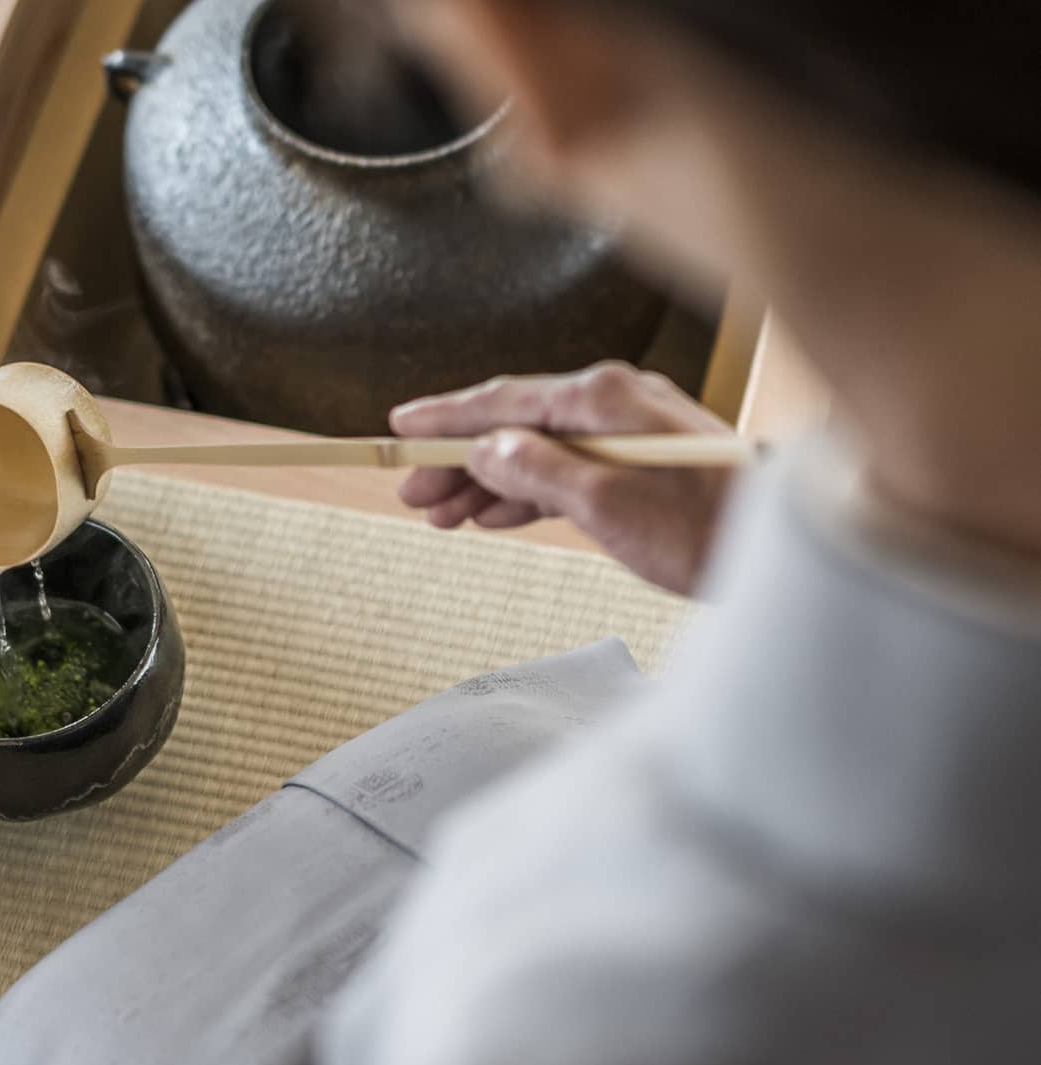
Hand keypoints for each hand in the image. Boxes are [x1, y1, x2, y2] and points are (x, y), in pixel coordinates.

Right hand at [391, 362, 738, 595]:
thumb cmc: (701, 528)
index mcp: (600, 399)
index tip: (400, 427)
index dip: (445, 418)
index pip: (503, 401)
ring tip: (442, 515)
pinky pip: (564, 472)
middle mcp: (612, 403)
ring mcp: (626, 433)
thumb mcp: (604, 505)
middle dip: (458, 461)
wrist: (776, 551)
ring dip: (487, 484)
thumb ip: (537, 472)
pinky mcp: (637, 466)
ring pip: (536, 453)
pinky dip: (526, 494)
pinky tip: (494, 517)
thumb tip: (485, 449)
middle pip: (514, 427)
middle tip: (411, 493)